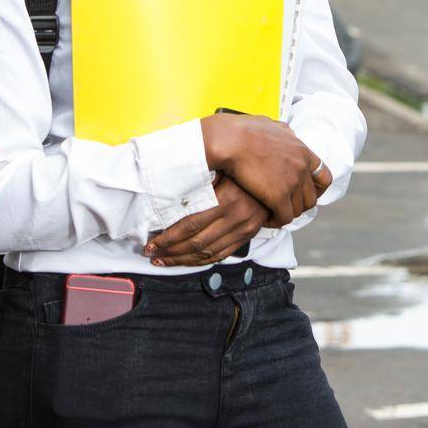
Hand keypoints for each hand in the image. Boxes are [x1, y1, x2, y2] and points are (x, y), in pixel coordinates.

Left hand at [144, 176, 270, 267]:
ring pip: (208, 253)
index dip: (168, 237)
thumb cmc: (244, 167)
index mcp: (226, 199)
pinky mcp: (248, 235)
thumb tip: (168, 191)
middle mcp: (236, 217)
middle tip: (151, 253)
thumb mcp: (223, 168)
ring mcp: (244, 228)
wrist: (277, 173)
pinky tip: (187, 261)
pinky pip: (221, 254)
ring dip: (183, 259)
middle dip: (170, 250)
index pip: (190, 225)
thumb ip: (200, 181)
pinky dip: (202, 261)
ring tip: (163, 260)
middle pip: (196, 242)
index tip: (151, 242)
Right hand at [201, 115, 324, 225]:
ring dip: (286, 213)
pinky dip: (276, 221)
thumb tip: (288, 134)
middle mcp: (301, 167)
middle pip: (311, 197)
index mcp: (302, 151)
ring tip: (273, 214)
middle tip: (285, 207)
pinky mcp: (278, 197)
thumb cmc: (243, 130)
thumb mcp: (272, 125)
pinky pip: (284, 218)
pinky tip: (265, 219)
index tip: (305, 194)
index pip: (324, 177)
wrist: (230, 140)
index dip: (316, 189)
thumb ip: (284, 132)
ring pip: (298, 210)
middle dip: (298, 205)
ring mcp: (292, 182)